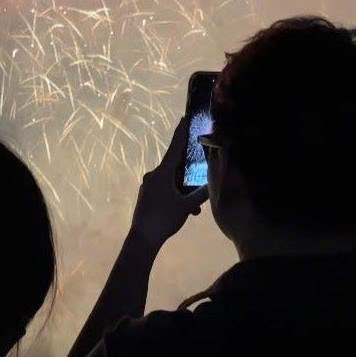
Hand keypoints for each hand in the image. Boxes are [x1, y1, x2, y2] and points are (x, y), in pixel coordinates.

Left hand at [130, 118, 209, 248]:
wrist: (142, 238)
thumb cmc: (164, 219)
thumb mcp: (186, 206)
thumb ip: (201, 193)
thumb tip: (213, 184)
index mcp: (162, 173)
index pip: (174, 148)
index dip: (180, 133)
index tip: (184, 118)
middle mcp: (153, 175)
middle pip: (175, 166)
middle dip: (189, 172)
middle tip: (200, 168)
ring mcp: (148, 185)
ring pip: (171, 181)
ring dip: (184, 191)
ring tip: (194, 208)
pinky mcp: (146, 195)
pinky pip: (164, 189)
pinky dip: (176, 196)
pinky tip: (185, 210)